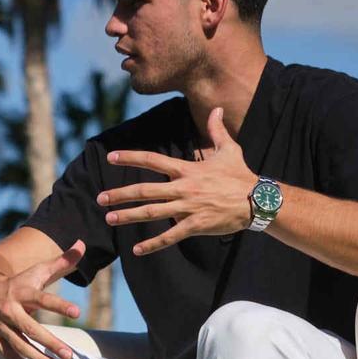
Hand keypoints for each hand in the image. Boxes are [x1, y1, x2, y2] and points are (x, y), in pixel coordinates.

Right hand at [0, 240, 85, 358]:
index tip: (78, 312)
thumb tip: (82, 243)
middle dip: (49, 342)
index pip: (42, 298)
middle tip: (69, 354)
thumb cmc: (16, 283)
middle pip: (30, 328)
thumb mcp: (36, 271)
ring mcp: (0, 326)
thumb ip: (61, 260)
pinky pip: (9, 357)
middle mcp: (9, 310)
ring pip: (19, 346)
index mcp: (21, 291)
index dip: (59, 304)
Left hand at [99, 107, 258, 255]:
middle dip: (120, 194)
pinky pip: (170, 236)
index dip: (130, 157)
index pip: (153, 160)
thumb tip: (216, 108)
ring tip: (109, 219)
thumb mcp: (229, 149)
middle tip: (100, 198)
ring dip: (129, 216)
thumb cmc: (240, 175)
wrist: (258, 200)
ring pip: (152, 213)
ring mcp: (188, 207)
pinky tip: (137, 250)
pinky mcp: (196, 225)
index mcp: (187, 169)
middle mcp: (183, 188)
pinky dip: (153, 244)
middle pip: (145, 190)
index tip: (111, 157)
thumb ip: (217, 130)